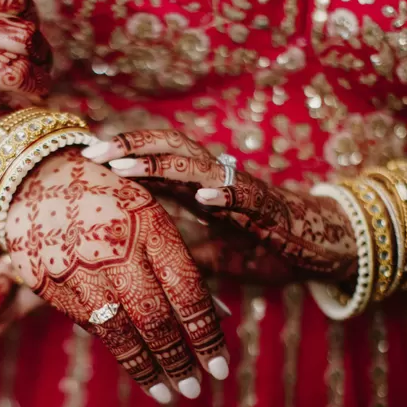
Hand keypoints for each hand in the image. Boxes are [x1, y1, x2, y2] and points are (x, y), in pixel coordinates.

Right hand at [5, 148, 230, 402]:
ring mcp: (79, 271)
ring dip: (146, 369)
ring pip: (119, 333)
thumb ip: (180, 260)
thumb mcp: (149, 211)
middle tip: (195, 390)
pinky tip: (134, 364)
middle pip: (155, 319)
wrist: (34, 175)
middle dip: (179, 361)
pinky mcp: (50, 285)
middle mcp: (115, 251)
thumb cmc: (107, 192)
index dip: (206, 335)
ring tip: (166, 393)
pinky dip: (116, 347)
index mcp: (148, 226)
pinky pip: (90, 325)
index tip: (220, 366)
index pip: (186, 291)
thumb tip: (216, 314)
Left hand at [82, 129, 358, 281]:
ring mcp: (242, 190)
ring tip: (126, 166)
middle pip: (169, 149)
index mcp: (198, 188)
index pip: (154, 162)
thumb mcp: (211, 254)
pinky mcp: (270, 208)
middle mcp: (215, 180)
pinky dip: (225, 195)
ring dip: (161, 165)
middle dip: (130, 146)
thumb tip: (140, 261)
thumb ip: (181, 250)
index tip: (84, 158)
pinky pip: (246, 196)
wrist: (321, 246)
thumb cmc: (265, 246)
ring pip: (198, 166)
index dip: (121, 155)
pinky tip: (202, 199)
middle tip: (92, 151)